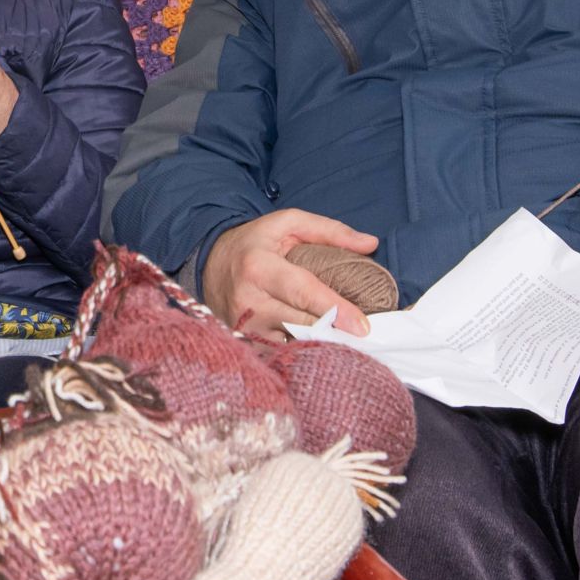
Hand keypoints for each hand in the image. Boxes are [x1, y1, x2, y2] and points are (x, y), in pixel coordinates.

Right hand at [198, 207, 378, 340]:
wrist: (209, 264)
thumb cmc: (255, 243)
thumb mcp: (286, 224)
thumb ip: (329, 230)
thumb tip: (371, 244)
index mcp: (259, 266)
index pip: (303, 292)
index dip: (334, 309)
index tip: (362, 326)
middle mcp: (248, 300)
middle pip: (301, 323)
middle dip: (334, 331)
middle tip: (362, 338)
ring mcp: (243, 326)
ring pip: (291, 344)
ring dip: (319, 345)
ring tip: (343, 344)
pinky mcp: (244, 342)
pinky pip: (280, 355)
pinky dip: (301, 353)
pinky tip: (318, 349)